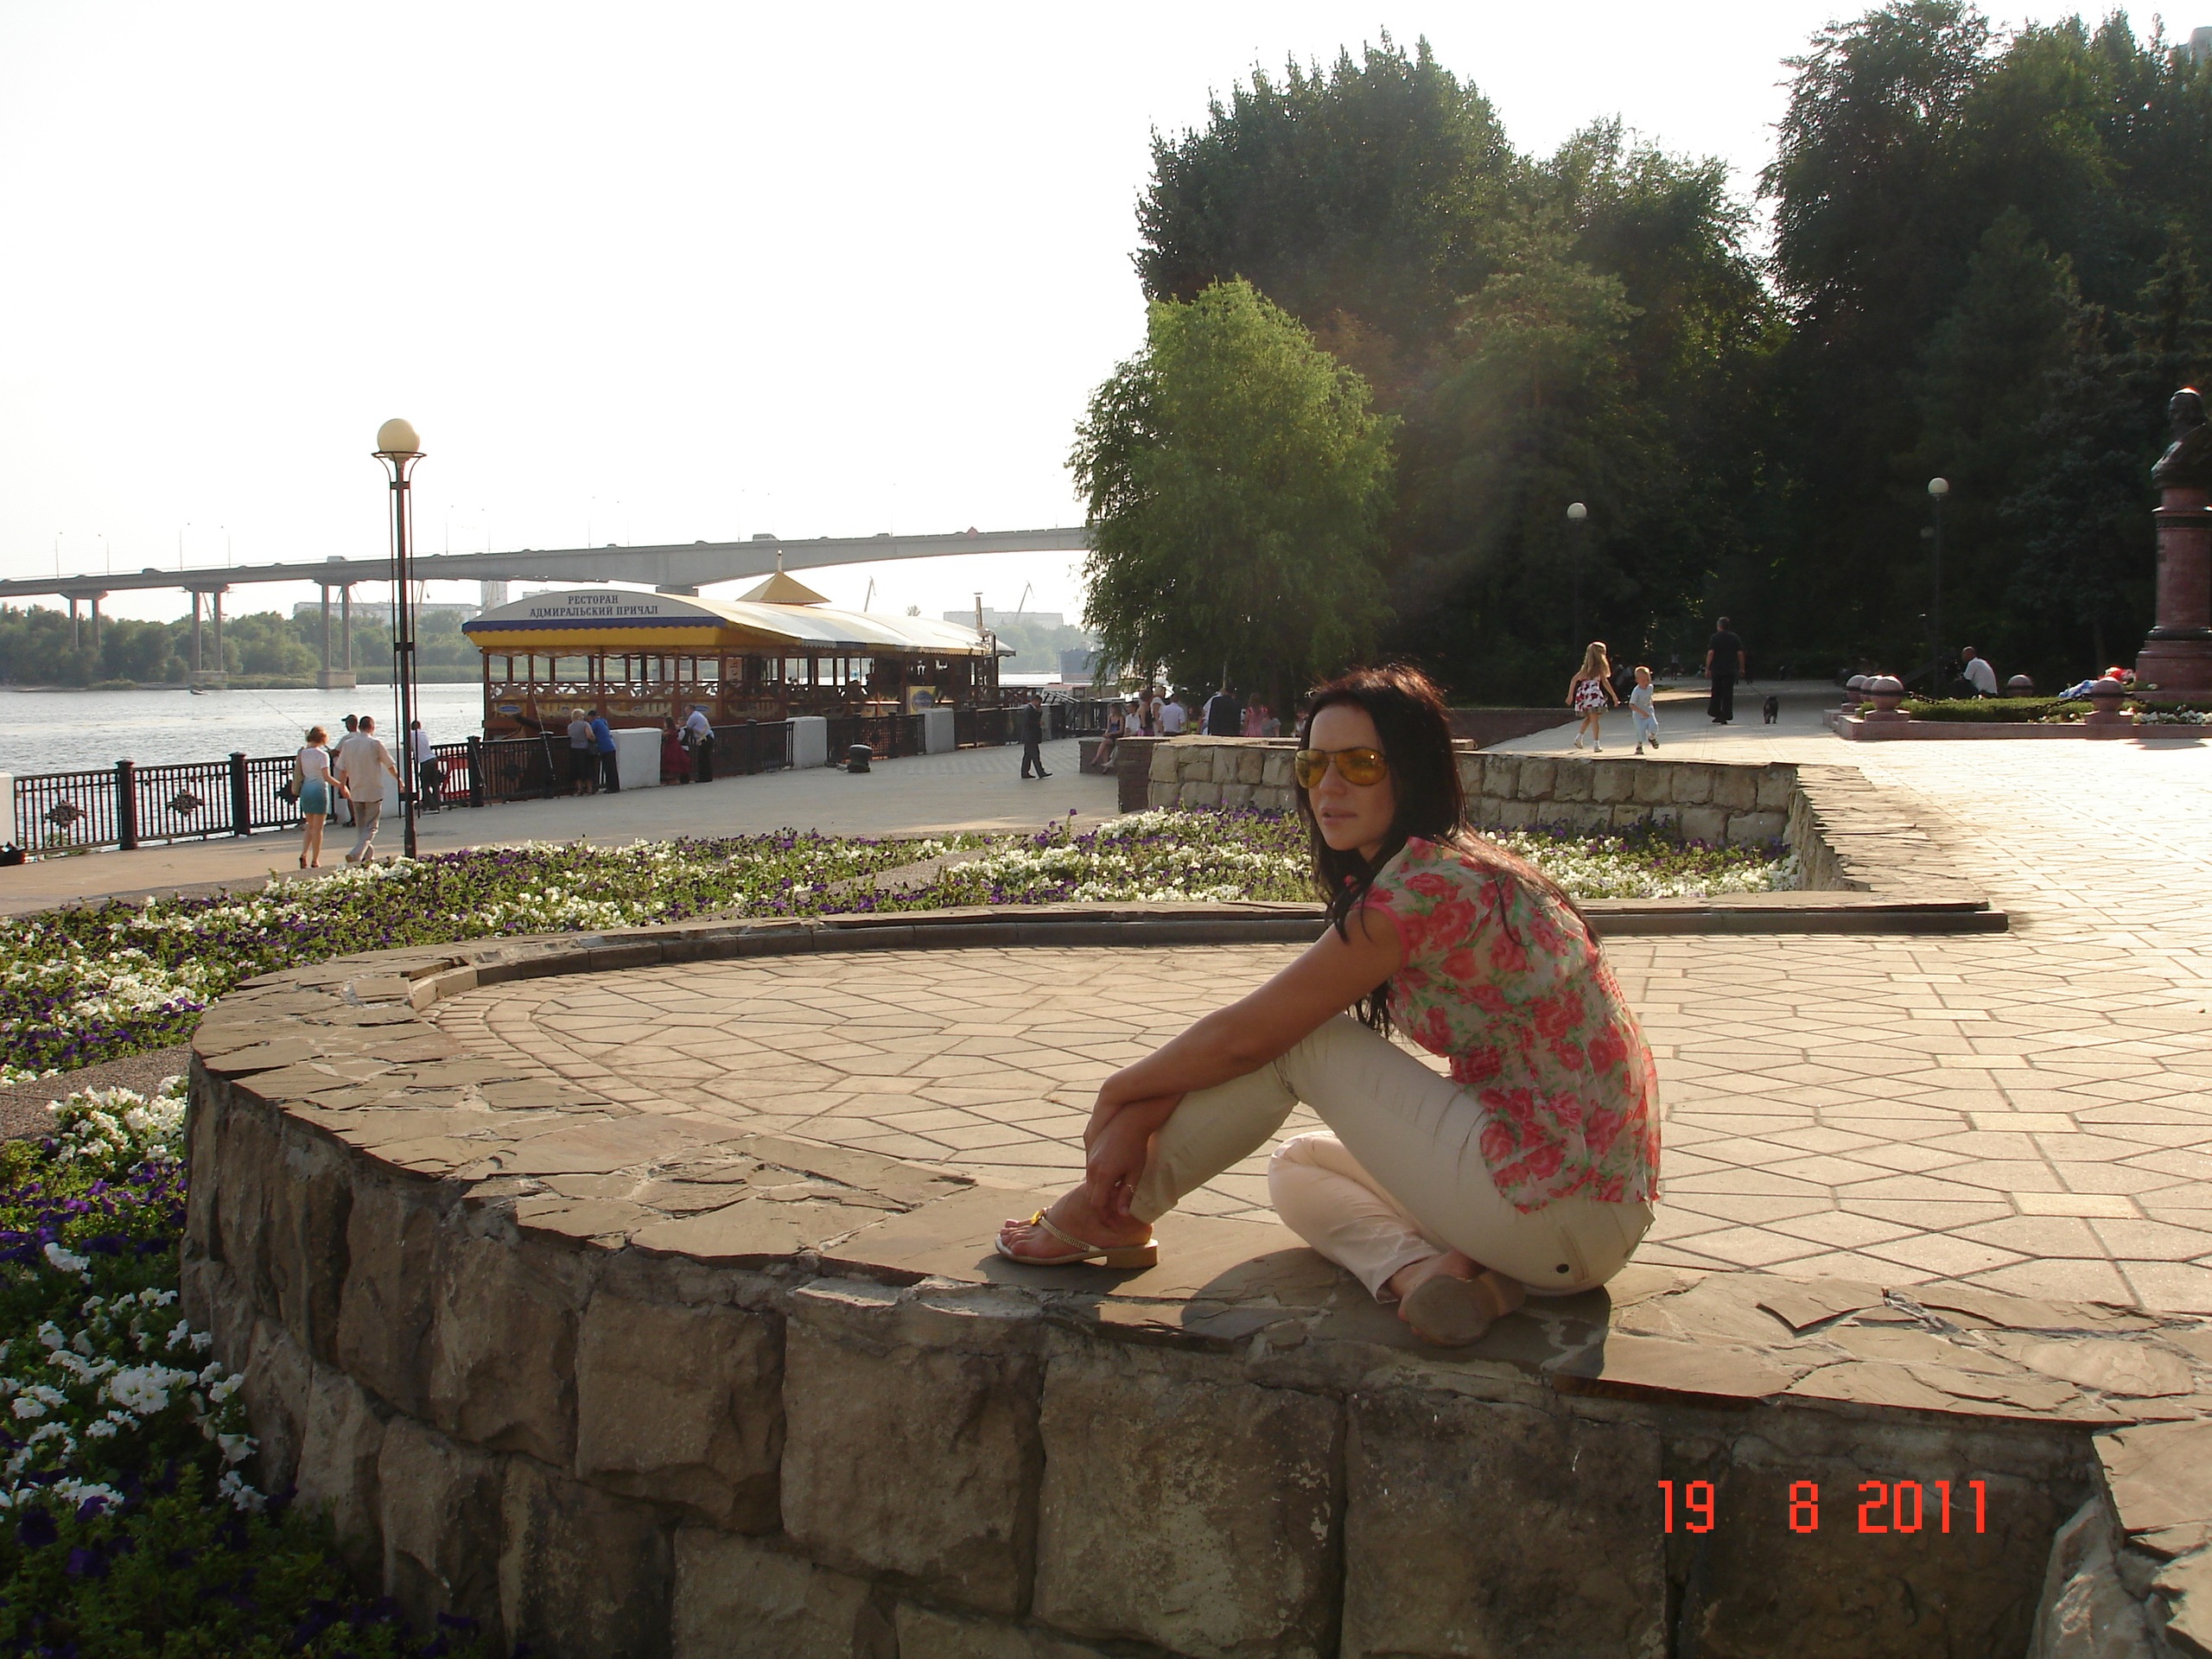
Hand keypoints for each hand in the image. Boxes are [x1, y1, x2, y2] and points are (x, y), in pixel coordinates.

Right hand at [1083, 1105, 1161, 1221]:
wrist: (1129, 1121)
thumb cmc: (1136, 1147)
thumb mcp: (1135, 1173)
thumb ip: (1126, 1194)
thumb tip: (1122, 1214)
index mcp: (1103, 1175)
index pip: (1097, 1204)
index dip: (1105, 1216)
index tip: (1115, 1221)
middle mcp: (1092, 1169)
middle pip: (1092, 1197)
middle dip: (1102, 1207)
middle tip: (1116, 1213)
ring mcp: (1090, 1160)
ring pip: (1090, 1185)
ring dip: (1100, 1194)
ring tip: (1116, 1197)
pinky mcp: (1091, 1153)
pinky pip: (1091, 1175)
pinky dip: (1099, 1183)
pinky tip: (1113, 1182)